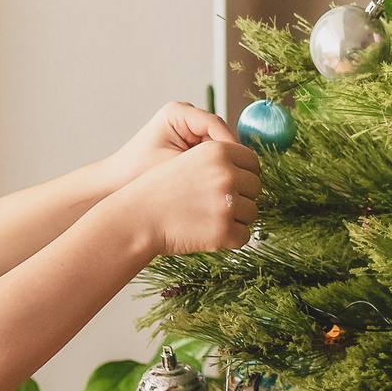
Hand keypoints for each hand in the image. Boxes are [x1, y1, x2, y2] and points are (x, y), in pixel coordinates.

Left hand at [99, 100, 237, 193]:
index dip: (229, 146)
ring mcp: (189, 129)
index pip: (215, 124)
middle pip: (220, 134)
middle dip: (228, 157)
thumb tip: (233, 165)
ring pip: (218, 146)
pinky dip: (214, 168)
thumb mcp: (171, 166)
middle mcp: (186, 117)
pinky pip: (210, 154)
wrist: (115, 184)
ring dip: (222, 164)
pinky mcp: (190, 144)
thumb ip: (201, 162)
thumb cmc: (136, 174)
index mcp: (178, 112)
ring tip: (228, 184)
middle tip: (237, 179)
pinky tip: (217, 184)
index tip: (236, 168)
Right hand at [115, 137, 261, 256]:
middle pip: (256, 187)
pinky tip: (209, 234)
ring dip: (236, 218)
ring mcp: (226, 203)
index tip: (234, 185)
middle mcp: (226, 174)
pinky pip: (244, 236)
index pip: (252, 162)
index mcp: (218, 151)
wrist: (135, 219)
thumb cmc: (157, 192)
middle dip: (241, 197)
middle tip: (215, 205)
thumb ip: (219, 161)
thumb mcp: (187, 160)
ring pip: (252, 212)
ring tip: (207, 219)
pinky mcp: (223, 230)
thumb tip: (251, 170)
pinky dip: (230, 238)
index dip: (245, 174)